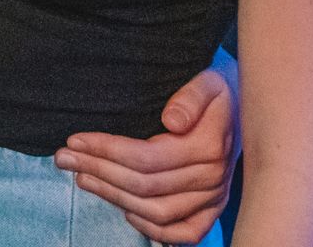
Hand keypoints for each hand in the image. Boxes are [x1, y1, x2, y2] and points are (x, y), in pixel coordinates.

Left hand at [54, 64, 239, 243]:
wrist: (248, 109)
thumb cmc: (218, 91)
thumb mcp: (208, 80)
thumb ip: (190, 96)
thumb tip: (171, 121)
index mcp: (208, 147)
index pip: (147, 158)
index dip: (106, 150)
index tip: (74, 139)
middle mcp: (212, 179)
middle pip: (145, 185)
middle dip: (98, 170)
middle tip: (64, 157)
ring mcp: (214, 198)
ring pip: (157, 211)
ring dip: (113, 197)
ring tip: (82, 176)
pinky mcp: (212, 210)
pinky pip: (184, 233)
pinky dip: (153, 231)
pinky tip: (123, 212)